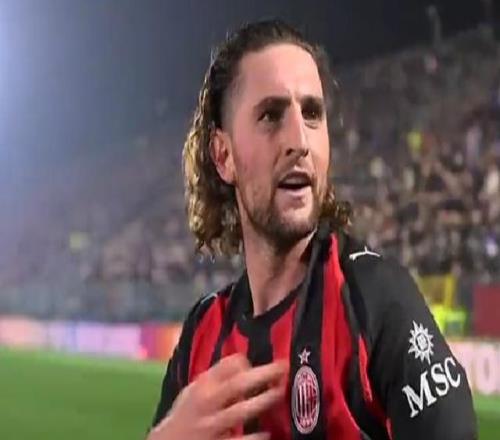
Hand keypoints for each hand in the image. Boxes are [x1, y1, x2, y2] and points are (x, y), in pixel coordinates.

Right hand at [148, 353, 286, 439]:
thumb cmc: (187, 414)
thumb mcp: (195, 390)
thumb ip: (216, 377)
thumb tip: (245, 362)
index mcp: (202, 386)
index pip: (224, 366)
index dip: (244, 362)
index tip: (263, 360)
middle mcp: (205, 403)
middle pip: (236, 385)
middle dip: (261, 375)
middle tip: (283, 368)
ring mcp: (210, 426)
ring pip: (238, 412)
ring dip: (261, 401)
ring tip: (279, 393)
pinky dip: (253, 439)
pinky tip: (267, 434)